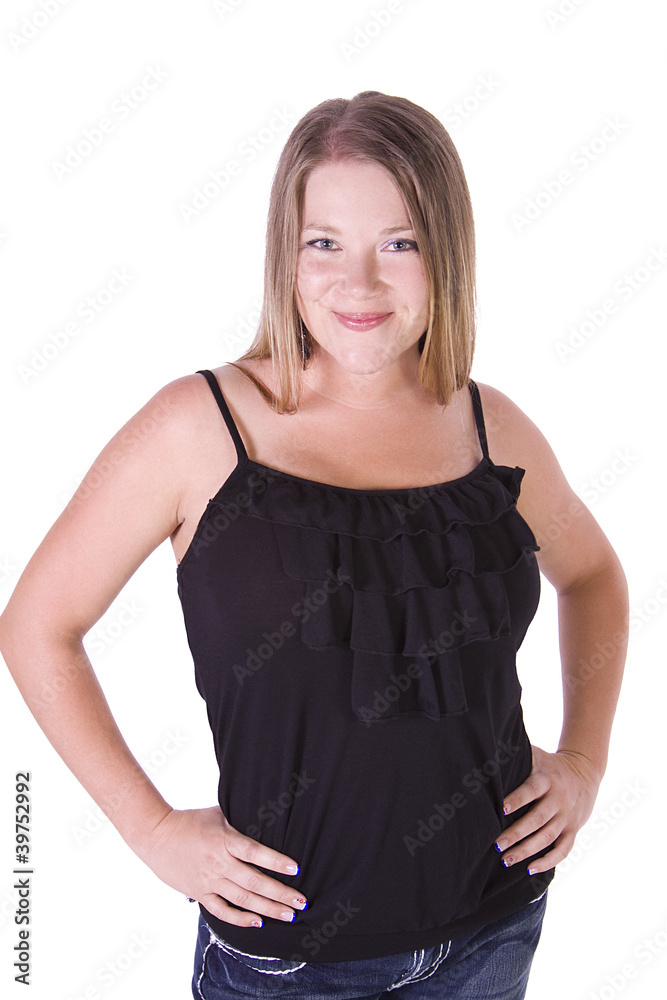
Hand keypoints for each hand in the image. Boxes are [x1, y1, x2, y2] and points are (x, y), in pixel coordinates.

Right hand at [135, 805, 306, 926]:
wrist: (156, 836)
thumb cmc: (190, 820)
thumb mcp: (218, 813)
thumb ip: (240, 821)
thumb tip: (266, 817)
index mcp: (224, 840)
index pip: (255, 853)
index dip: (276, 862)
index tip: (296, 869)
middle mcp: (219, 863)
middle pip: (255, 882)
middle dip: (281, 894)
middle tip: (302, 902)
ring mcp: (209, 881)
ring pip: (243, 900)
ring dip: (268, 909)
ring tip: (289, 915)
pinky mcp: (199, 893)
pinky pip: (222, 910)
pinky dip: (241, 918)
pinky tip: (258, 922)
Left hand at [494, 746, 600, 874]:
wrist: (585, 772)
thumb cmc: (549, 764)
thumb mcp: (536, 755)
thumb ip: (516, 754)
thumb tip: (488, 748)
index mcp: (547, 779)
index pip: (532, 790)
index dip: (518, 799)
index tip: (501, 809)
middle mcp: (558, 799)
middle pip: (538, 819)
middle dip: (516, 833)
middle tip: (497, 844)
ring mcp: (567, 817)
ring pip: (547, 837)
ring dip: (527, 851)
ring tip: (506, 860)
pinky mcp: (573, 830)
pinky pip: (563, 850)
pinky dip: (548, 862)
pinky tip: (530, 870)